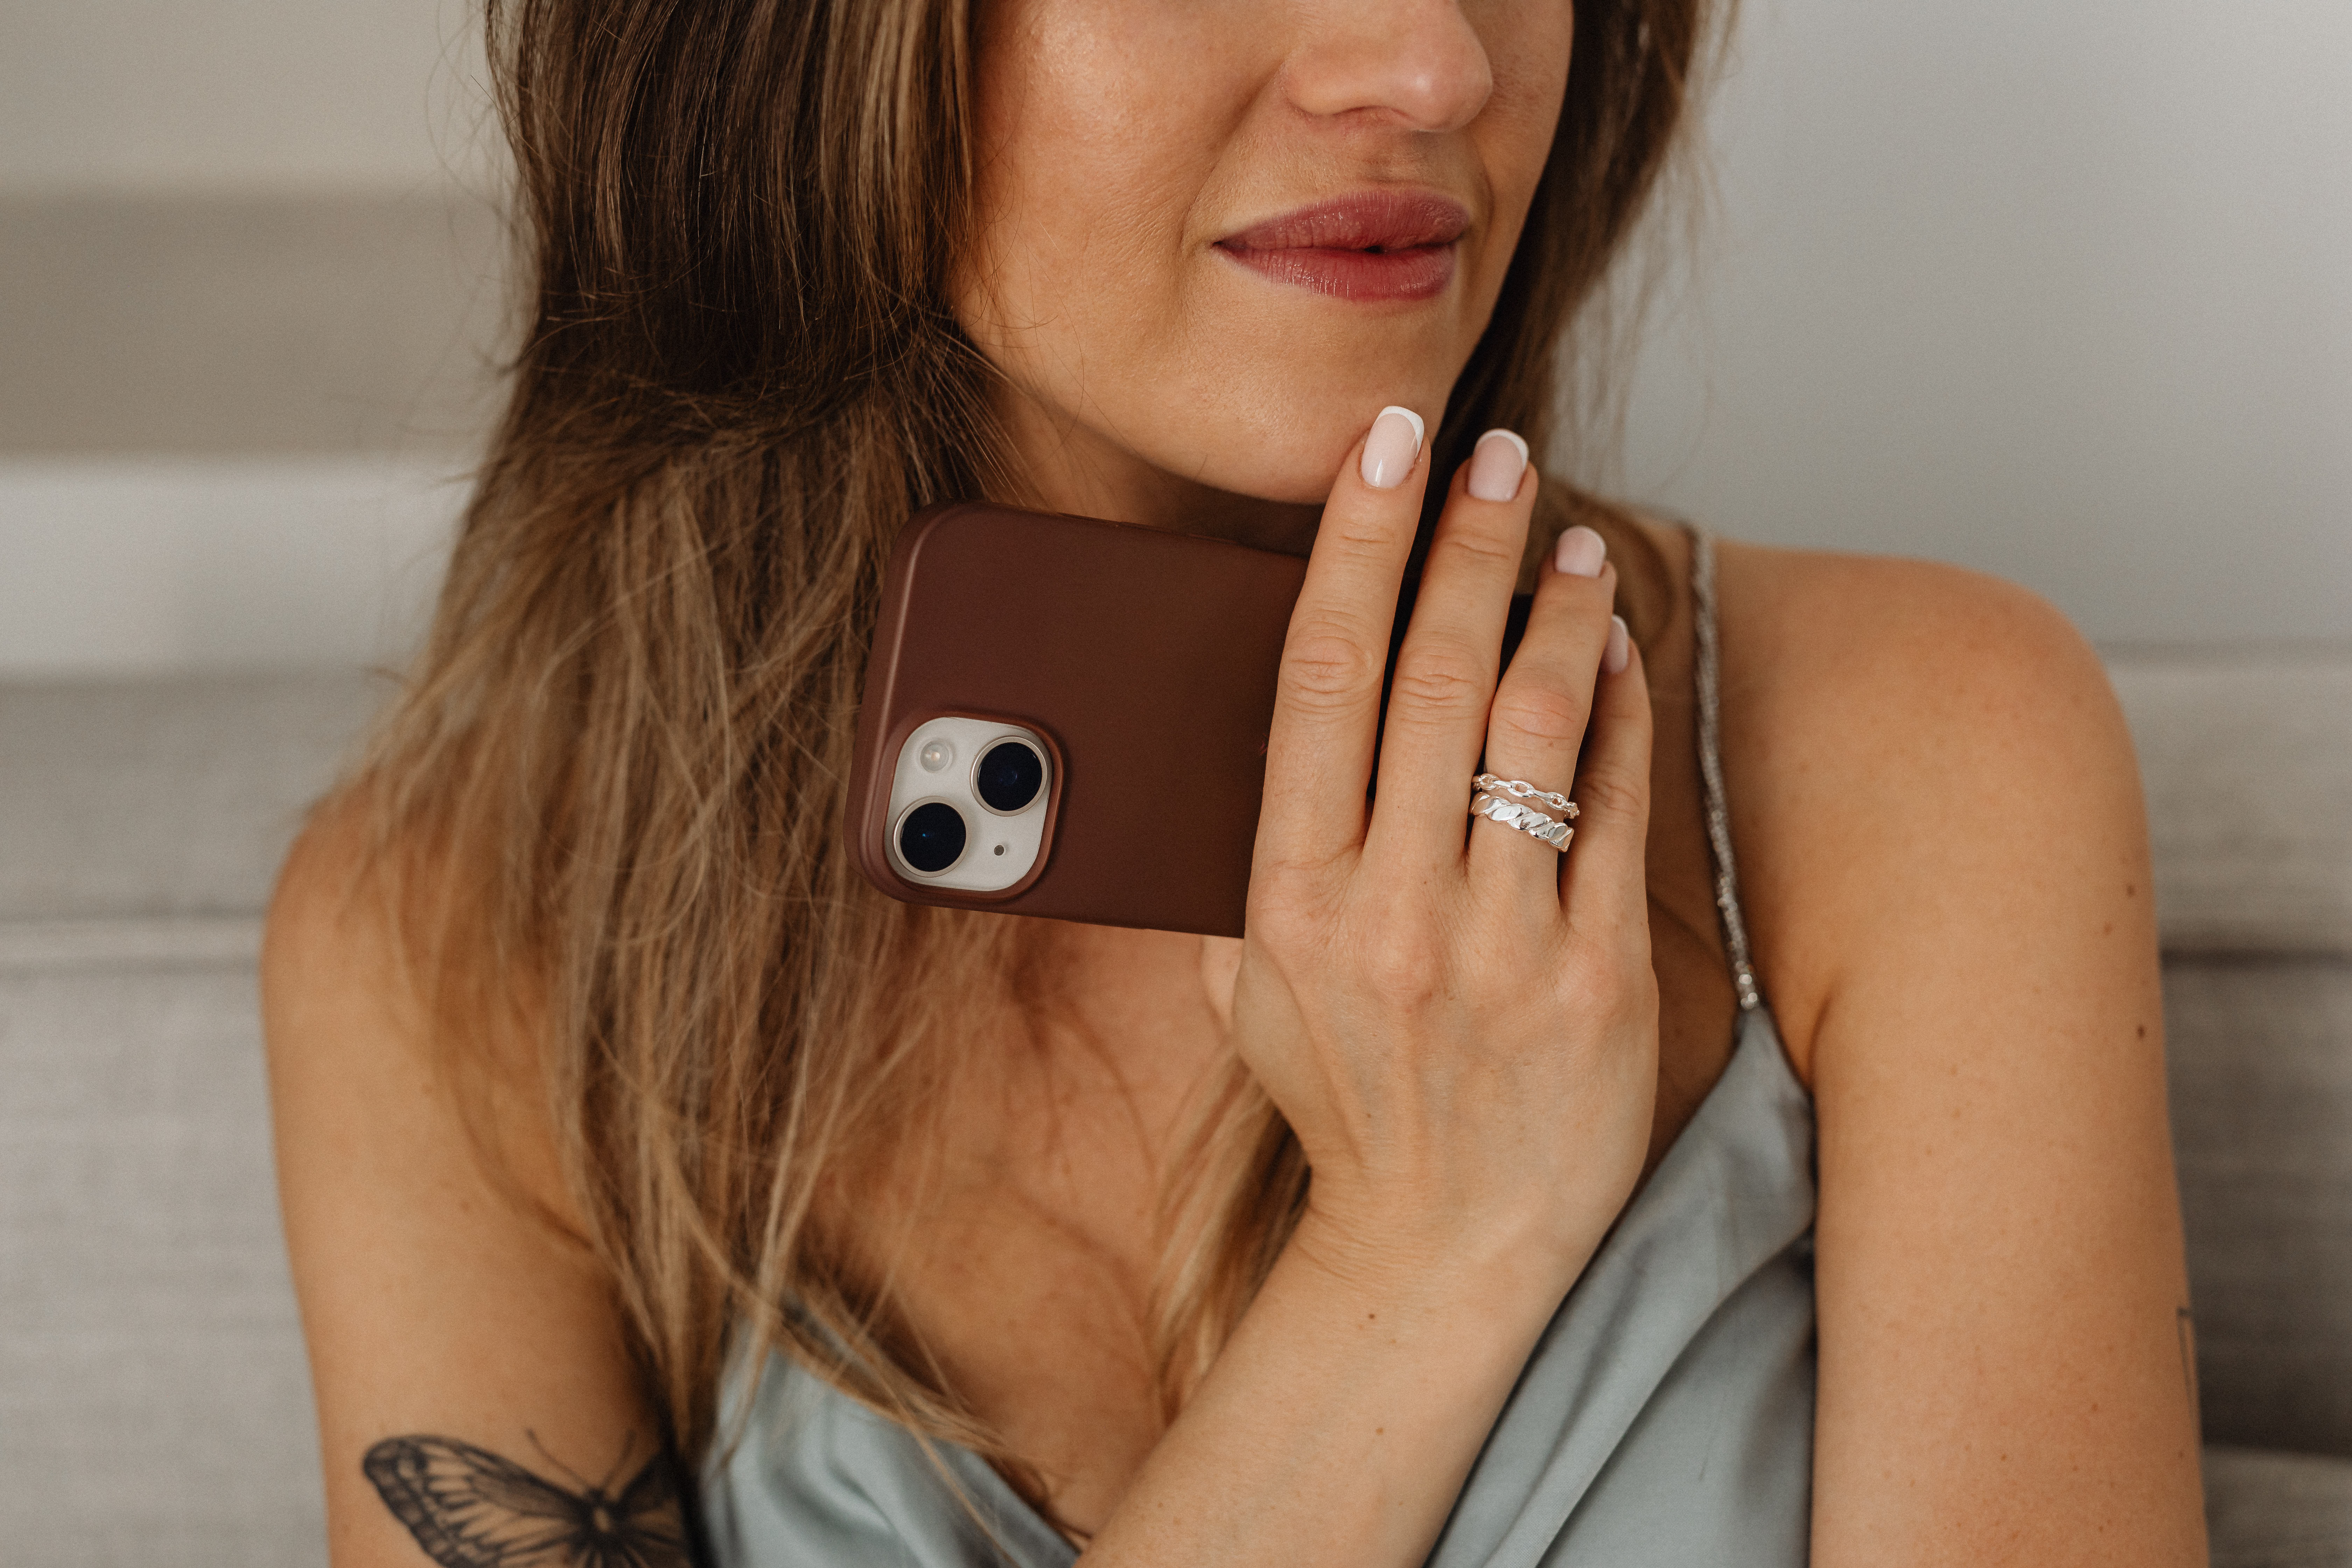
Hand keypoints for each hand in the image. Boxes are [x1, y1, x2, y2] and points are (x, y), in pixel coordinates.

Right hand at [1228, 407, 1658, 1299]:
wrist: (1439, 1248)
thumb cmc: (1344, 1102)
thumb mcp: (1245, 989)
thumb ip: (1246, 865)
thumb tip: (1271, 728)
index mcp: (1291, 900)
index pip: (1321, 679)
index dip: (1354, 546)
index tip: (1381, 454)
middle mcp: (1393, 910)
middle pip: (1432, 675)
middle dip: (1464, 542)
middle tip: (1492, 453)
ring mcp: (1501, 942)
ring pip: (1536, 723)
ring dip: (1556, 609)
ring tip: (1568, 538)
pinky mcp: (1597, 972)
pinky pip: (1618, 804)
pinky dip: (1622, 708)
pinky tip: (1618, 648)